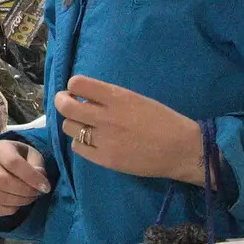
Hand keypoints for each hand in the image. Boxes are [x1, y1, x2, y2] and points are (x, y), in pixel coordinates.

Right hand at [0, 139, 51, 216]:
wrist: (10, 164)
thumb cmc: (25, 159)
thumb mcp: (34, 157)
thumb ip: (38, 167)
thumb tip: (39, 182)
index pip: (12, 162)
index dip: (31, 177)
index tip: (46, 186)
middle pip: (0, 180)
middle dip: (23, 190)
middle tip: (37, 193)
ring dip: (19, 201)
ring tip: (30, 198)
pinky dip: (9, 210)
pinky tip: (18, 204)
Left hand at [56, 75, 205, 184]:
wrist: (181, 149)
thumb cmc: (162, 120)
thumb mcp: (136, 99)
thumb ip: (109, 97)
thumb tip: (83, 95)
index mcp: (117, 97)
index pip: (77, 84)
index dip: (73, 87)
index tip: (78, 91)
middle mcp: (107, 117)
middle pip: (65, 106)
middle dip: (62, 102)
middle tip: (67, 104)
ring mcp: (104, 140)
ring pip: (69, 127)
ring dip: (74, 124)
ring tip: (85, 125)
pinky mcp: (105, 159)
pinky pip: (78, 148)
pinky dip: (81, 143)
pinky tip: (92, 141)